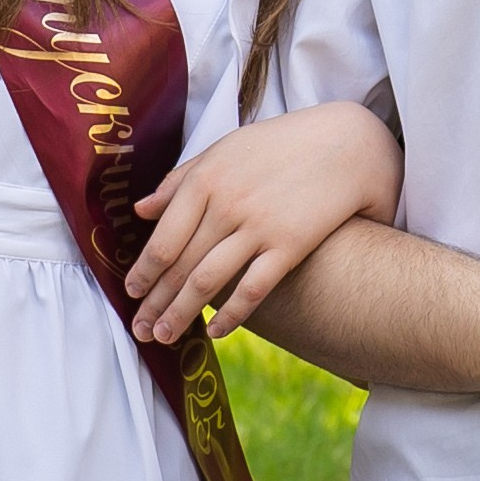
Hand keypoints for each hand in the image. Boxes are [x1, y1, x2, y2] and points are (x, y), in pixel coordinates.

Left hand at [126, 100, 404, 343]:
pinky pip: (252, 289)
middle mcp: (227, 204)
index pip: (164, 237)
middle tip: (140, 329)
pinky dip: (231, 314)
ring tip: (166, 337)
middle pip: (180, 264)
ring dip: (181, 314)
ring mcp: (258, 226)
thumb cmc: (283, 144)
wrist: (348, 143)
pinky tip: (216, 332)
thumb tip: (142, 208)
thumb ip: (182, 178)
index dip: (144, 270)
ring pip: (207, 281)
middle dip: (155, 302)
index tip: (131, 292)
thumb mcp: (228, 149)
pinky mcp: (290, 245)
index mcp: (206, 178)